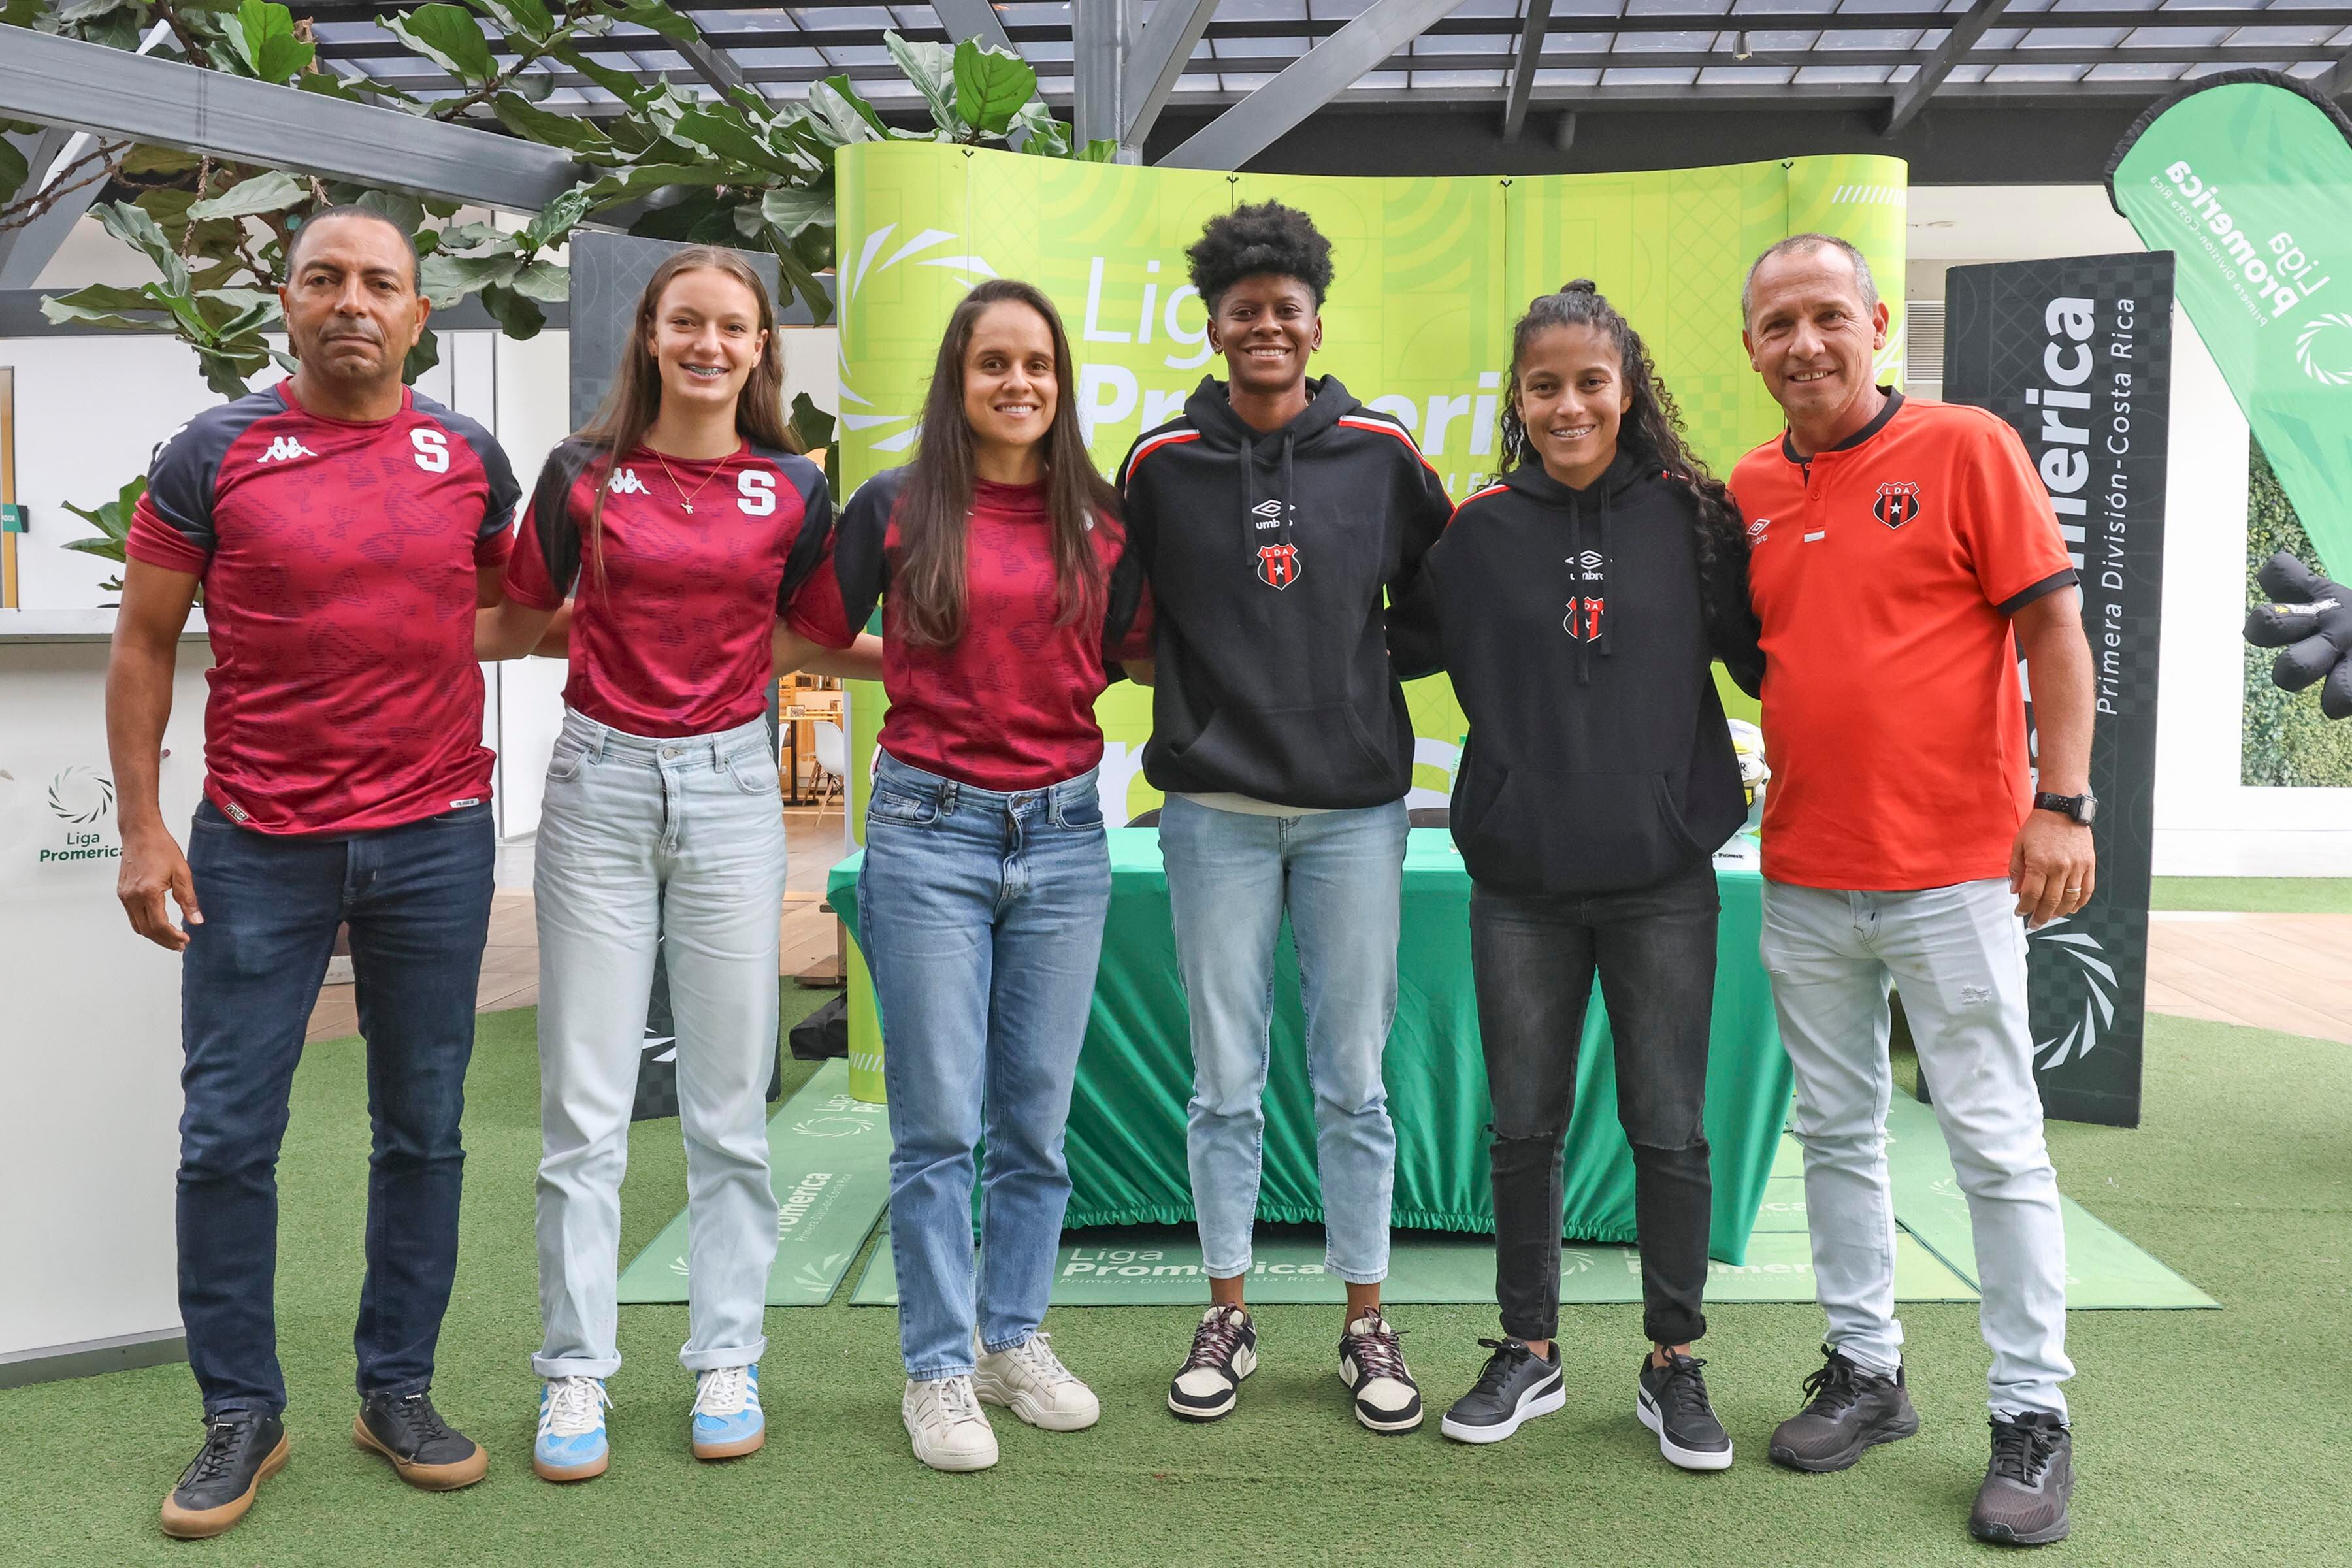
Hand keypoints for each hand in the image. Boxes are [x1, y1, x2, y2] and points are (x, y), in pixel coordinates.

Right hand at [118, 822, 200, 950]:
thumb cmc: (161, 848)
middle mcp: (131, 896)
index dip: (172, 936)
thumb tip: (196, 921)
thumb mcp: (182, 873)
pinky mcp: (122, 892)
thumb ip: (188, 899)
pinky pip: (132, 916)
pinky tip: (158, 924)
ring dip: (154, 935)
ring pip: (137, 926)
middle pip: (146, 930)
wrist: (140, 833)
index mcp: (147, 892)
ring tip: (171, 938)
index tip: (185, 940)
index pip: (159, 925)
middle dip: (163, 940)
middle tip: (180, 944)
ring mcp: (124, 895)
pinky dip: (145, 924)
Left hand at [2009, 810, 2094, 929]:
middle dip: (2040, 916)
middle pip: (2051, 902)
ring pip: (2070, 900)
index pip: (2032, 895)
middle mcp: (2060, 868)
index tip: (2020, 913)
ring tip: (2050, 916)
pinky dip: (2080, 903)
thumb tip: (2015, 891)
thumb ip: (2016, 870)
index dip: (2025, 908)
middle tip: (2034, 923)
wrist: (2063, 809)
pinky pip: (2087, 890)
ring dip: (2059, 912)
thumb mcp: (2019, 845)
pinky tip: (2071, 909)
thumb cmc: (2039, 826)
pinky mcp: (2089, 865)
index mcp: (2040, 863)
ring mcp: (2077, 867)